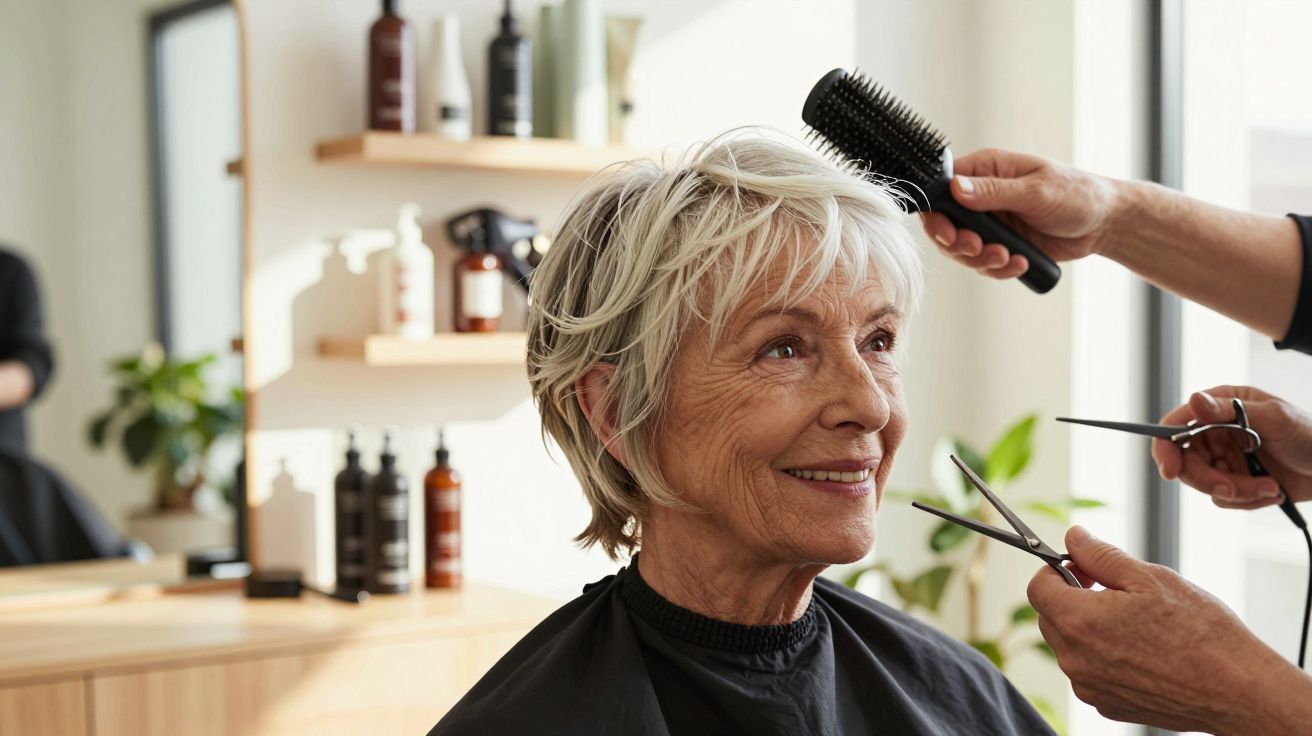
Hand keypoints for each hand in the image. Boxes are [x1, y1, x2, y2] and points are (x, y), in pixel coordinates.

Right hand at [920, 149, 1121, 279]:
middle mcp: (981, 196)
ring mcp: (990, 222)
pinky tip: (1019, 264)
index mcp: (985, 170)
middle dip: (959, 244)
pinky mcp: (1001, 244)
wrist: (1104, 224)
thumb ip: (994, 191)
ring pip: (961, 249)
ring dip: (980, 260)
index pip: (942, 189)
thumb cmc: (1077, 194)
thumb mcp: (1035, 191)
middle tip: (979, 249)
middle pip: (945, 224)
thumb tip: (956, 187)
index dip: (938, 215)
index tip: (951, 234)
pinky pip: (983, 263)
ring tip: (1007, 258)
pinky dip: (997, 269)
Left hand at [1028, 526, 1310, 733]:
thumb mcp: (1149, 578)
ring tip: (1136, 623)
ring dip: (1089, 628)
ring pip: (1070, 645)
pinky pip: (1090, 672)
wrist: (1237, 688)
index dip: (1055, 571)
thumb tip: (1074, 538)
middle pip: (1051, 616)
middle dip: (1073, 598)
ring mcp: (1090, 687)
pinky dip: (1104, 657)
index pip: (1037, 587)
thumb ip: (1101, 556)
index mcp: (1079, 621)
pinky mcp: (1107, 705)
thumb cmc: (1201, 633)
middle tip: (1113, 591)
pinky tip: (1142, 650)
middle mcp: (1076, 659)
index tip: (1082, 568)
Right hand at [1152, 386, 1311, 506]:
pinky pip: (1225, 499)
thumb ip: (1230, 410)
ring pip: (1206, 484)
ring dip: (1238, 492)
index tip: (1171, 471)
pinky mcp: (1235, 481)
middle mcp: (1214, 433)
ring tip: (1270, 488)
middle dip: (1209, 480)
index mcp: (1218, 408)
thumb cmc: (1310, 433)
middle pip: (1185, 462)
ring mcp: (1224, 458)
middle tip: (1232, 489)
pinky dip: (1248, 500)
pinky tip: (1273, 491)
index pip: (1175, 425)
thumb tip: (1194, 400)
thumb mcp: (1273, 417)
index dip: (1165, 447)